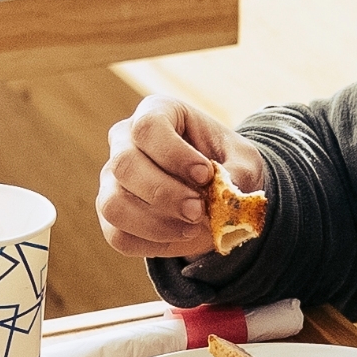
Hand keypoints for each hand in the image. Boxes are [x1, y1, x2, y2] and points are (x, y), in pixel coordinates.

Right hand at [98, 93, 253, 258]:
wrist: (218, 195)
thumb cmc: (228, 166)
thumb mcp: (244, 162)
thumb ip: (238, 173)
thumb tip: (226, 193)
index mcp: (157, 113)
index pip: (148, 127)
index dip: (174, 154)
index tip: (205, 174)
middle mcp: (125, 142)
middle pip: (125, 165)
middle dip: (165, 194)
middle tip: (198, 211)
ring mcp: (112, 179)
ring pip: (113, 204)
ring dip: (155, 223)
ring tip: (191, 227)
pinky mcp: (112, 214)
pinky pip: (118, 235)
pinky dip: (151, 244)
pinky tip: (179, 236)